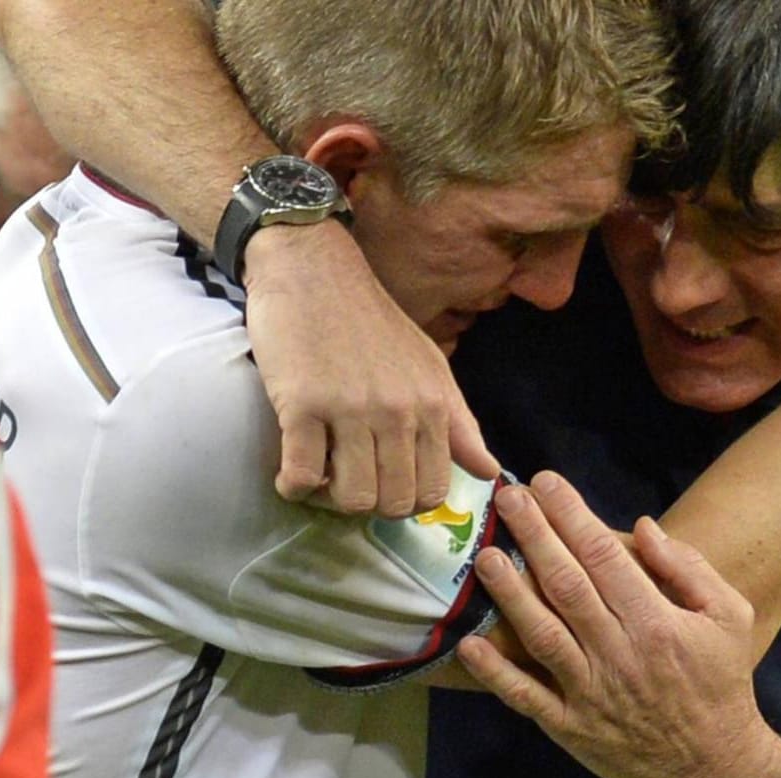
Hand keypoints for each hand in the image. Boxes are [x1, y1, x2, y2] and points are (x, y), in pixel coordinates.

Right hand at [243, 219, 499, 516]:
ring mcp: (352, 409)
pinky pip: (302, 476)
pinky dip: (293, 486)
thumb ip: (459, 424)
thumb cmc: (370, 321)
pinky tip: (290, 469)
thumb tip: (489, 472)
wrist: (314, 269)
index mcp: (433, 404)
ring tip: (321, 474)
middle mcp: (399, 410)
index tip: (384, 486)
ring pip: (353, 498)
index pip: (433, 489)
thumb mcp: (428, 366)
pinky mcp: (303, 405)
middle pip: (394, 502)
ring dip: (331, 500)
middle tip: (348, 482)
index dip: (407, 503)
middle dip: (370, 505)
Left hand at [457, 471, 766, 777]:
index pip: (604, 555)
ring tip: (483, 557)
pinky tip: (470, 645)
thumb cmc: (720, 681)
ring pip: (542, 634)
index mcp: (656, 622)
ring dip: (510, 594)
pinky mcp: (571, 727)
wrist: (713, 765)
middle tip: (506, 498)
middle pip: (567, 585)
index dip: (571, 515)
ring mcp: (590, 692)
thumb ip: (689, 568)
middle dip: (535, 536)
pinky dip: (496, 673)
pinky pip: (526, 698)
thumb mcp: (729, 617)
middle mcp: (618, 652)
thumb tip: (642, 526)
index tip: (545, 482)